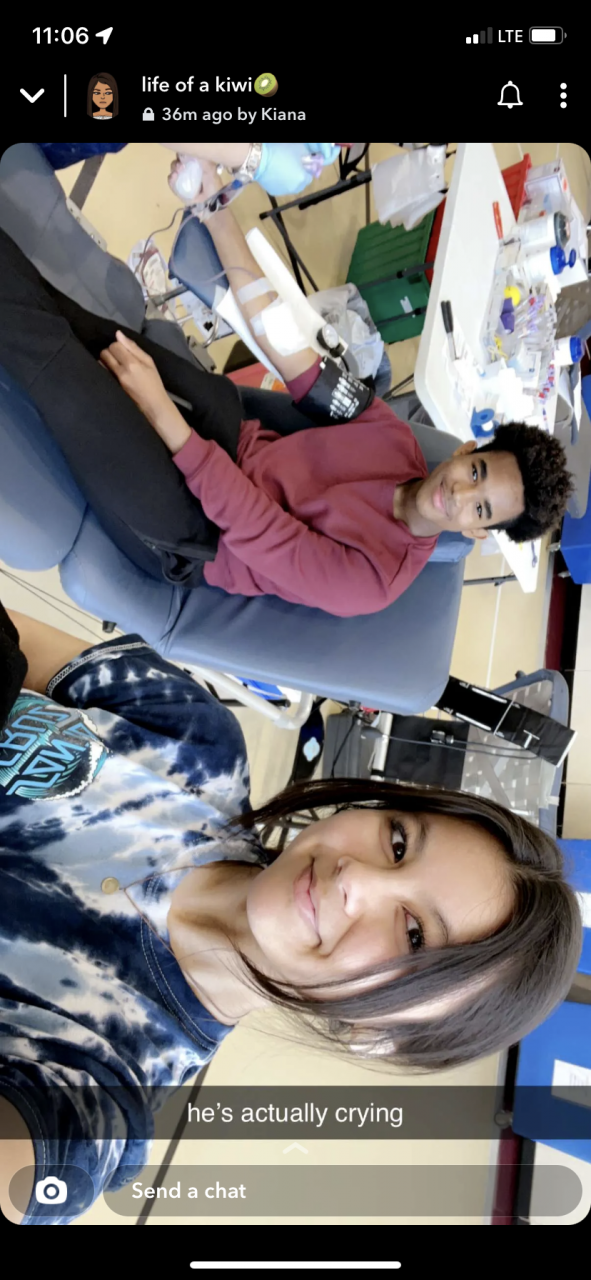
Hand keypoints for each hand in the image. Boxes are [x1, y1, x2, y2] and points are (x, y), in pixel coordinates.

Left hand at [99, 332, 191, 452]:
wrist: (153, 405)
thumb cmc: (154, 383)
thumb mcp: (149, 362)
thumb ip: (133, 348)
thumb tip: (118, 334)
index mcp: (132, 363)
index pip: (115, 345)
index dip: (118, 345)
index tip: (124, 351)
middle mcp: (121, 371)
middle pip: (105, 352)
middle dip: (110, 352)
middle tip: (118, 358)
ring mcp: (115, 381)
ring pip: (101, 362)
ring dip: (106, 361)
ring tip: (115, 365)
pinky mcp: (112, 387)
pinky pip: (102, 373)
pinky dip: (105, 370)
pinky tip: (112, 373)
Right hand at [168, 155, 222, 202]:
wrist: (211, 205)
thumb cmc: (213, 188)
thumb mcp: (210, 171)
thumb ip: (204, 162)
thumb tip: (192, 154)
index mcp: (196, 167)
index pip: (186, 158)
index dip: (183, 156)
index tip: (184, 157)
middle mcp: (188, 173)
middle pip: (178, 163)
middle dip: (177, 162)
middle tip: (181, 165)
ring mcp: (183, 182)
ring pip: (173, 172)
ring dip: (173, 169)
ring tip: (178, 171)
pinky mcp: (179, 191)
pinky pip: (171, 184)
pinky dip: (171, 179)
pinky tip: (174, 177)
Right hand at [254, 143, 338, 195]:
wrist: (259, 160)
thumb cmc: (280, 152)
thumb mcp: (298, 149)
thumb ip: (306, 155)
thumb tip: (309, 159)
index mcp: (302, 178)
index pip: (310, 177)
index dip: (306, 170)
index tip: (301, 163)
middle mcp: (295, 188)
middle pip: (301, 184)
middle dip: (299, 176)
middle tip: (292, 166)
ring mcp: (283, 192)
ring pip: (291, 187)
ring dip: (290, 180)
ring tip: (282, 169)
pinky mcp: (273, 192)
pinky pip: (281, 188)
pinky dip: (280, 183)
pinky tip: (275, 174)